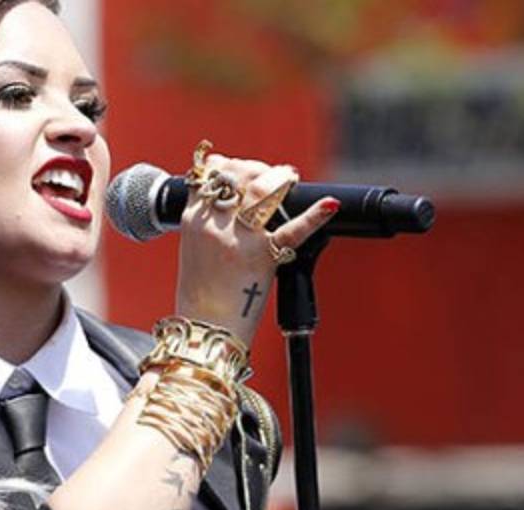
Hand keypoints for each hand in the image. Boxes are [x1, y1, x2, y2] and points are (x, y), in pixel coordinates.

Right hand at [175, 152, 337, 346]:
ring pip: (260, 191)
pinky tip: (330, 205)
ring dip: (279, 178)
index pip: (209, 173)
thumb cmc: (202, 294)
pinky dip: (315, 216)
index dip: (231, 165)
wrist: (205, 330)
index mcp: (193, 219)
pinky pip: (292, 232)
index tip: (246, 171)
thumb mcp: (196, 249)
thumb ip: (213, 223)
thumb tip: (240, 203)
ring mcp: (238, 239)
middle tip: (276, 176)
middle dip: (258, 168)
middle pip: (237, 175)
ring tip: (291, 178)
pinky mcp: (263, 257)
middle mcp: (214, 224)